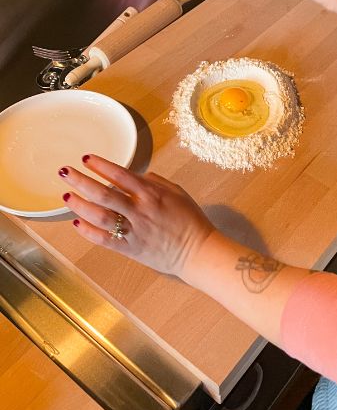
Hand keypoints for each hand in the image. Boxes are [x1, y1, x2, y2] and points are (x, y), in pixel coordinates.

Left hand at [59, 155, 214, 278]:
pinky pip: (104, 240)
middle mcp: (139, 210)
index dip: (101, 165)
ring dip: (80, 205)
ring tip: (66, 196)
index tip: (87, 158)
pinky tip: (76, 223)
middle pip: (104, 194)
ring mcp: (133, 230)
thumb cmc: (190, 219)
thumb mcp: (176, 192)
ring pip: (100, 217)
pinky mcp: (130, 248)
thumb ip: (154, 182)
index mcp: (151, 194)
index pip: (120, 175)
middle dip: (82, 181)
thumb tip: (136, 176)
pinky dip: (88, 232)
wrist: (197, 251)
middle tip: (65, 172)